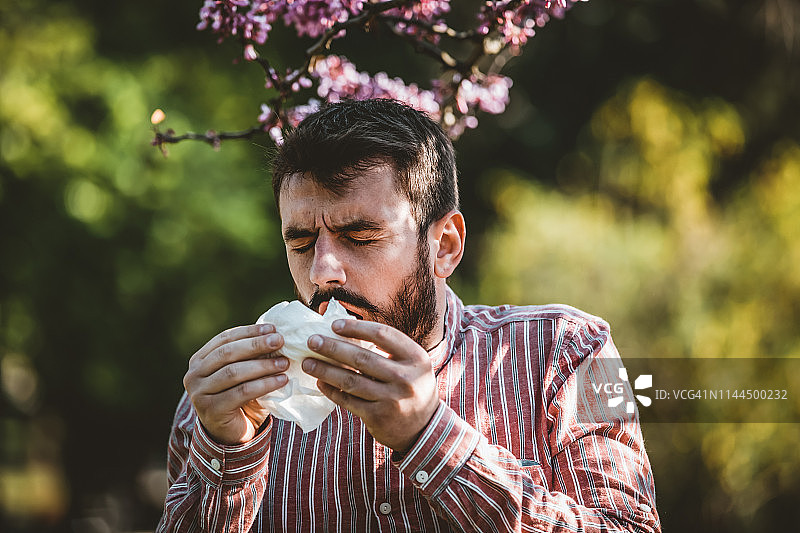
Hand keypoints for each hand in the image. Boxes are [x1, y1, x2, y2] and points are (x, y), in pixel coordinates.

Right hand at [184, 324, 288, 444]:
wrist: (231, 434)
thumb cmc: (240, 398)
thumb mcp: (243, 373)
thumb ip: (251, 355)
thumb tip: (275, 334)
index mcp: (199, 360)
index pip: (225, 338)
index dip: (249, 332)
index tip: (273, 329)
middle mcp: (194, 375)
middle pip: (227, 353)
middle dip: (256, 345)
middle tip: (280, 341)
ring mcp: (199, 393)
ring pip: (234, 372)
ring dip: (262, 365)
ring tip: (284, 363)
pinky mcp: (211, 410)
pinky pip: (241, 392)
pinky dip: (264, 384)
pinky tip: (281, 381)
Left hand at [302, 319, 439, 453]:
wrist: (424, 427)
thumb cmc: (411, 387)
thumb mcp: (411, 364)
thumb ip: (388, 350)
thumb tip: (346, 331)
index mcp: (416, 357)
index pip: (382, 334)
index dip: (356, 328)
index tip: (333, 325)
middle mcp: (405, 378)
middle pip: (362, 358)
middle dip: (332, 348)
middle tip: (312, 341)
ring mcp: (392, 399)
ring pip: (350, 381)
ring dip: (325, 370)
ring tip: (307, 362)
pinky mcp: (378, 417)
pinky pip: (348, 400)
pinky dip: (331, 391)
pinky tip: (320, 382)